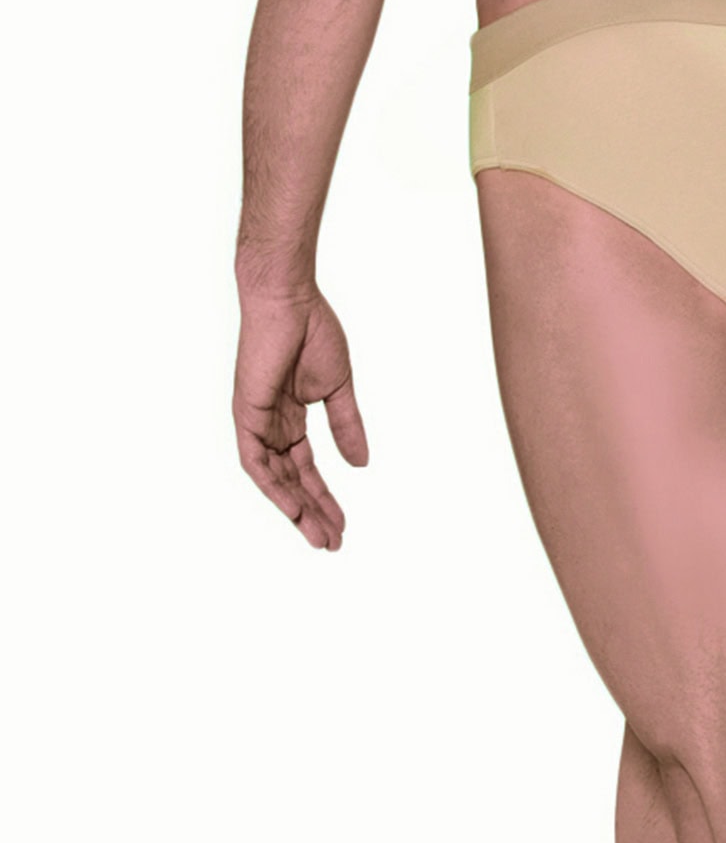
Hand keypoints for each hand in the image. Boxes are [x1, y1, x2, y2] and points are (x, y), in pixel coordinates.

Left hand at [232, 284, 369, 549]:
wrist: (290, 300)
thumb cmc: (313, 332)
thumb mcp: (338, 387)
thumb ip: (346, 426)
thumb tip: (362, 465)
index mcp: (291, 417)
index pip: (306, 469)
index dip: (324, 498)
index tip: (343, 525)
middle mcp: (270, 426)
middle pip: (292, 481)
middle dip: (313, 513)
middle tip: (333, 543)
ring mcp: (256, 422)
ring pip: (274, 479)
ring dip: (296, 509)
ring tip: (319, 536)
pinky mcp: (246, 415)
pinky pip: (255, 462)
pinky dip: (274, 486)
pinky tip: (293, 508)